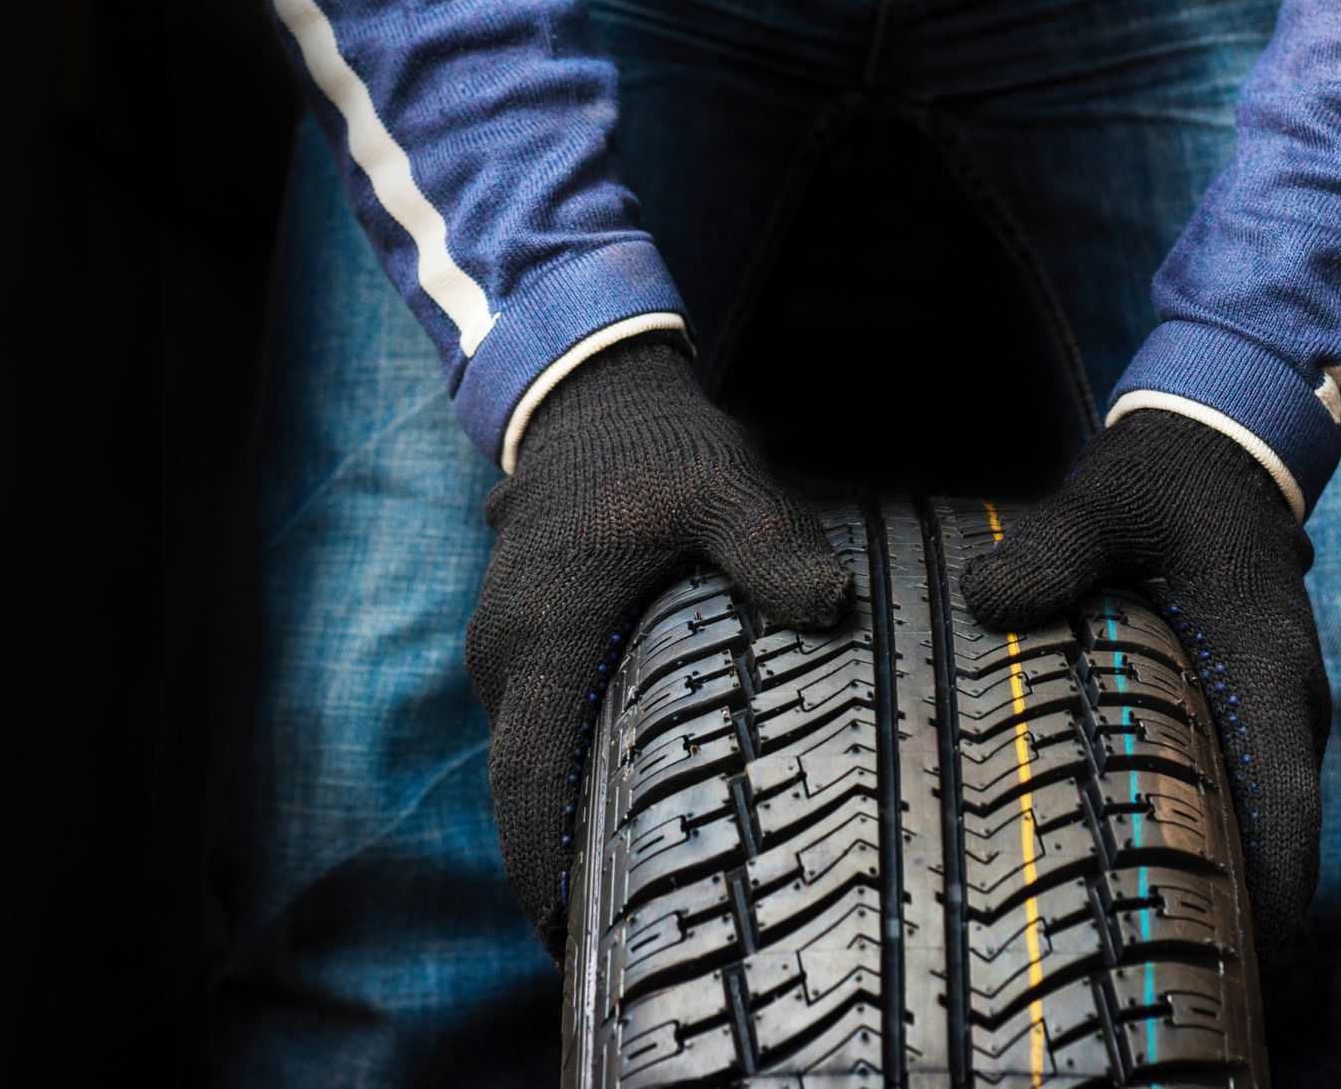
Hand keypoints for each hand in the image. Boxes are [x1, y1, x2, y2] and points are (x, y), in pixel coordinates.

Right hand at [465, 335, 851, 955]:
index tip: (570, 941)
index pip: (528, 781)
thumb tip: (833, 609)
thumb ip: (773, 548)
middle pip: (524, 788)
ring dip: (570, 816)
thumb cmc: (658, 447)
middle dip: (561, 866)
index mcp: (546, 637)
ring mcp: (507, 646)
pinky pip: (539, 723)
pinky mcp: (525, 636)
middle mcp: (508, 655)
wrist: (594, 398)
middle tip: (630, 939)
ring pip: (531, 756)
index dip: (543, 869)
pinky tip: (635, 799)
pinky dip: (571, 767)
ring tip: (639, 888)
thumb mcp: (725, 486)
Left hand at [959, 410, 1327, 952]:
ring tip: (1123, 929)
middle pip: (1273, 841)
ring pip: (1254, 815)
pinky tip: (1123, 850)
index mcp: (1265, 671)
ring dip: (1207, 868)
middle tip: (1139, 967)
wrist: (1221, 437)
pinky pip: (1234, 783)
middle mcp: (1283, 703)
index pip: (1288, 814)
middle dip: (1222, 909)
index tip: (1220, 962)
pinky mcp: (1243, 698)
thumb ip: (1052, 551)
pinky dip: (1196, 824)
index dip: (1266, 899)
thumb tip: (984, 602)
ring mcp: (1269, 704)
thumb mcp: (1105, 502)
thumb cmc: (1167, 476)